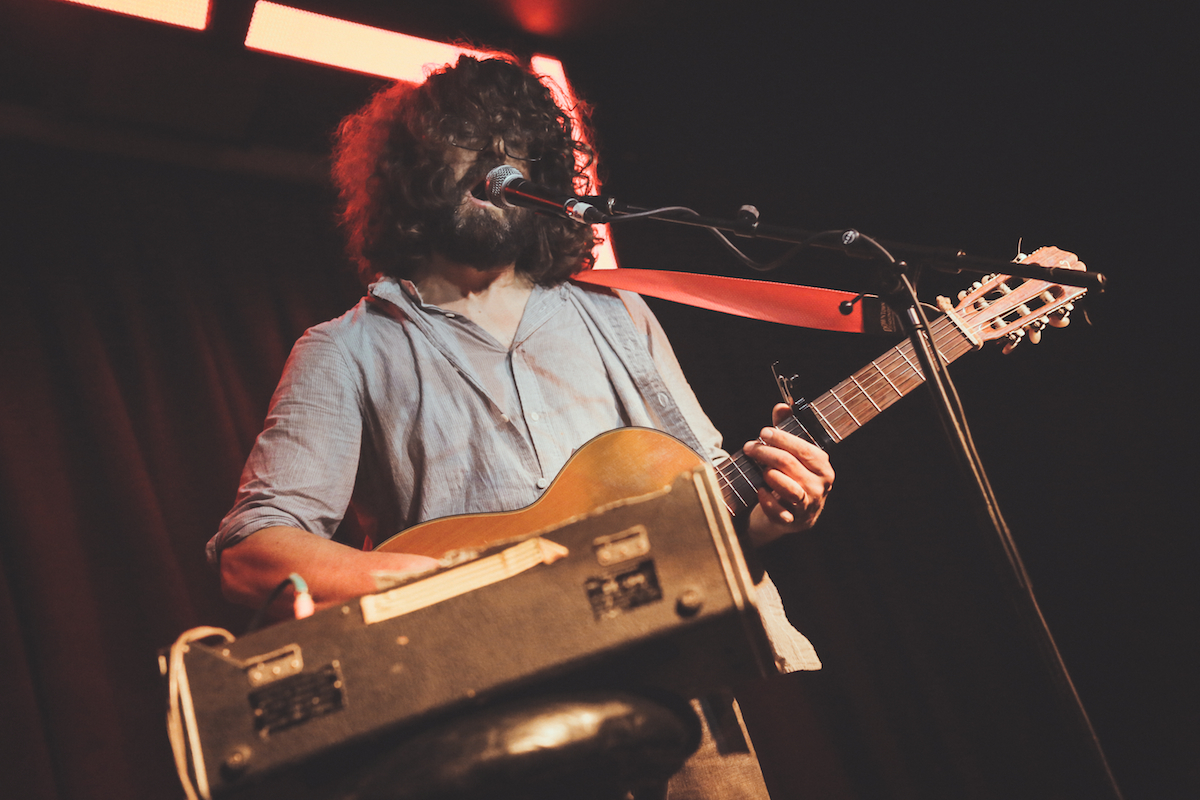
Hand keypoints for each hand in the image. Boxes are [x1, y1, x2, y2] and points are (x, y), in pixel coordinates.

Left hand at [742, 403, 834, 544]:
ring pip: (788, 488)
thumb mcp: (790, 453)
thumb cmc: (789, 477)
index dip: (782, 439)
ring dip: (769, 476)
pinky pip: (780, 512)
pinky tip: (759, 491)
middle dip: (766, 453)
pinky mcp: (793, 522)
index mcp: (823, 467)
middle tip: (750, 448)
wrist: (788, 516)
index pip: (804, 450)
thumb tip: (782, 406)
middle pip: (790, 465)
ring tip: (761, 470)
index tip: (763, 432)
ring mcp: (807, 506)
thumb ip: (786, 428)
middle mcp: (819, 487)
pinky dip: (767, 501)